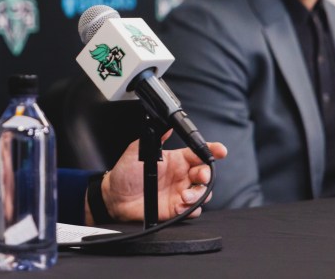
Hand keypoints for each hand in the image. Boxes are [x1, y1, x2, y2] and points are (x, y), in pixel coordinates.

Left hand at [93, 131, 226, 222]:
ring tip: (185, 194)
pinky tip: (181, 204)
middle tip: (199, 175)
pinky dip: (191, 208)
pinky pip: (192, 210)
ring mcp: (180, 193)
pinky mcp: (176, 209)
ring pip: (202, 193)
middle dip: (207, 174)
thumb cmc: (126, 172)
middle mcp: (181, 176)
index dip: (211, 150)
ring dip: (199, 193)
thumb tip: (166, 125)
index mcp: (176, 160)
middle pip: (205, 173)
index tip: (220, 150)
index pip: (198, 153)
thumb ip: (154, 138)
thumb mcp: (138, 150)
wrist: (114, 196)